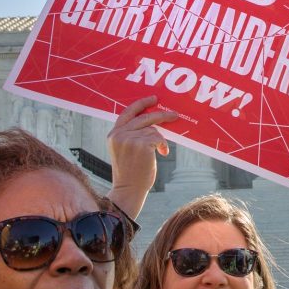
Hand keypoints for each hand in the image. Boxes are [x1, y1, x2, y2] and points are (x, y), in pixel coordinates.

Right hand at [106, 96, 180, 222]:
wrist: (129, 190)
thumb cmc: (131, 172)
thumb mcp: (126, 149)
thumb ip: (133, 134)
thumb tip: (153, 121)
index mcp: (114, 134)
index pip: (128, 112)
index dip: (141, 103)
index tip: (153, 98)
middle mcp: (119, 134)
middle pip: (144, 117)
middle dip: (161, 115)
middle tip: (174, 115)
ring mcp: (129, 139)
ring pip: (153, 129)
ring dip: (160, 139)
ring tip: (161, 150)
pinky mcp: (141, 144)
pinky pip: (159, 138)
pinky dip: (163, 145)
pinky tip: (162, 153)